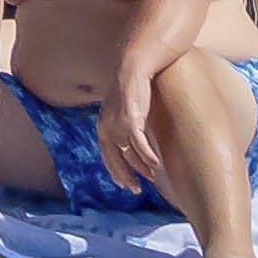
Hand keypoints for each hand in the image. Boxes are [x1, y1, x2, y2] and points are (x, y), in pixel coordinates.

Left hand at [102, 77, 163, 193]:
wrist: (133, 67)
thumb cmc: (130, 90)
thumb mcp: (121, 111)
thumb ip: (122, 127)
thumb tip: (129, 144)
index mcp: (102, 127)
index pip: (106, 156)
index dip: (115, 172)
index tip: (124, 184)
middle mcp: (106, 127)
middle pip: (115, 159)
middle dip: (126, 176)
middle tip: (136, 189)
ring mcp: (117, 123)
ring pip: (130, 153)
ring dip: (141, 167)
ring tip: (152, 175)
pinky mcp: (131, 118)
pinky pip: (139, 143)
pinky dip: (146, 155)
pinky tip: (155, 164)